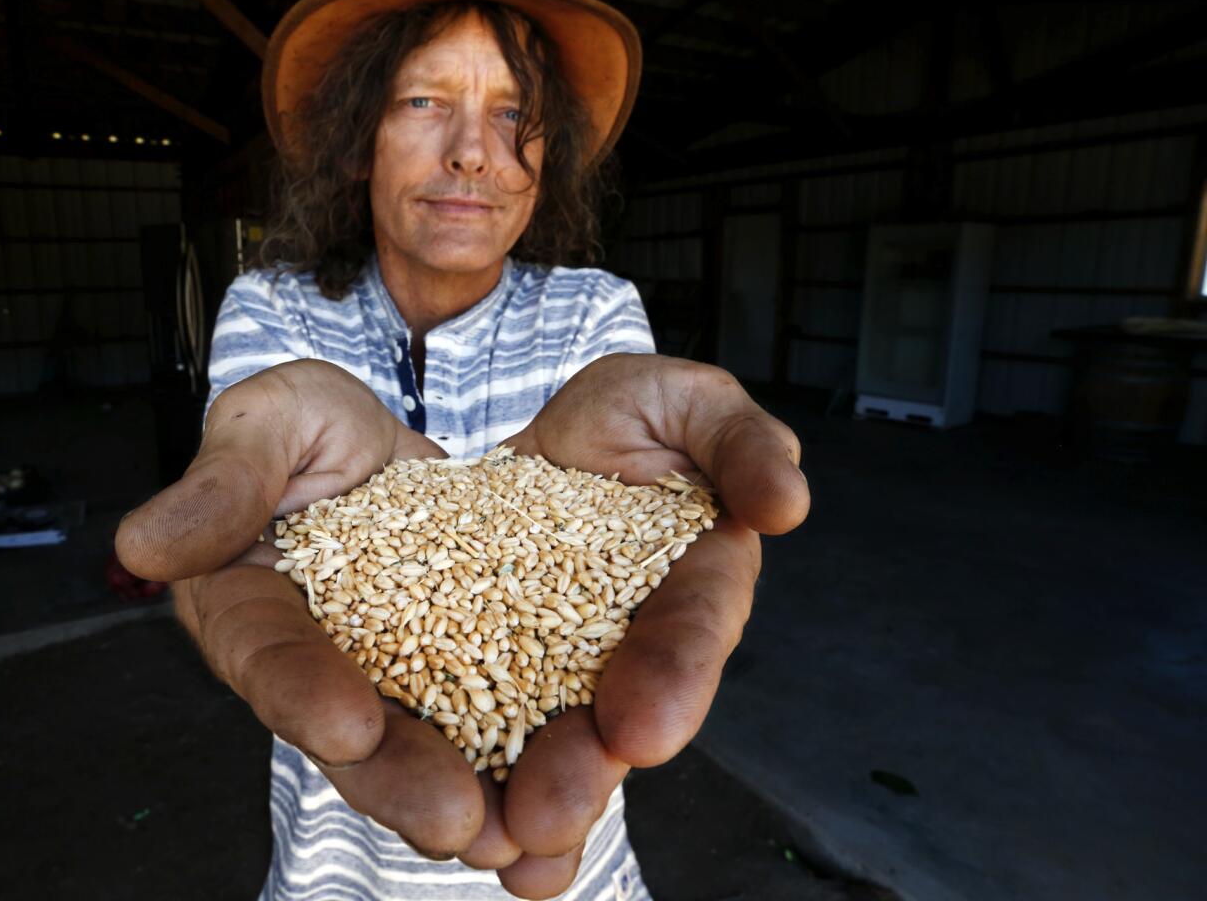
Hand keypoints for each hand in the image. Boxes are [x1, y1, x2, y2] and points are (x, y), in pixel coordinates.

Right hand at [115, 360, 511, 861]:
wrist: (385, 441)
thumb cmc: (309, 426)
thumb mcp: (270, 420)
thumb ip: (224, 479)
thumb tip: (144, 544)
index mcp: (250, 606)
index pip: (266, 655)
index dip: (302, 692)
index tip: (348, 725)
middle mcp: (317, 662)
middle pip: (350, 733)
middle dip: (401, 783)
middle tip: (457, 822)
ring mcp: (389, 678)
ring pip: (426, 750)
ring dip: (475, 803)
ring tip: (526, 842)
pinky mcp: (458, 675)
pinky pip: (493, 726)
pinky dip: (530, 768)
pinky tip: (572, 815)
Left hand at [492, 353, 808, 896]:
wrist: (540, 431)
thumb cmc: (634, 414)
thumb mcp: (692, 403)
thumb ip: (743, 442)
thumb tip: (787, 502)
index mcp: (692, 585)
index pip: (688, 636)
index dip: (672, 681)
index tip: (641, 731)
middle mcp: (631, 645)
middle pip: (613, 717)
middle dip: (585, 772)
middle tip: (548, 816)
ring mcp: (559, 665)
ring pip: (549, 744)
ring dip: (528, 803)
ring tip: (501, 851)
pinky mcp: (486, 665)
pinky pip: (477, 726)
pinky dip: (472, 783)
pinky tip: (467, 838)